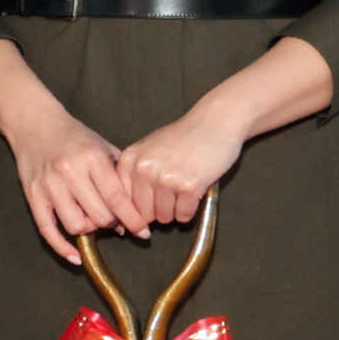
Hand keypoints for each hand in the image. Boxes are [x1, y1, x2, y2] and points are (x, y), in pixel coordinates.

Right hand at [6, 115, 148, 263]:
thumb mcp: (103, 146)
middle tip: (115, 220)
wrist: (34, 123)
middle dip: (112, 223)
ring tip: (93, 221)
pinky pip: (47, 230)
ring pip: (76, 225)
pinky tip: (76, 256)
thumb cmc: (75, 137)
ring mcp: (49, 184)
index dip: (133, 220)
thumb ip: (121, 176)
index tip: (144, 232)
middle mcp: (70, 172)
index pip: (117, 199)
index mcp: (92, 158)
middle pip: (98, 216)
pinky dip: (62, 247)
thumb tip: (134, 215)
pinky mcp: (33, 195)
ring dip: (89, 230)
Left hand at [119, 104, 246, 227]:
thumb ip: (135, 173)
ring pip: (164, 217)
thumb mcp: (148, 148)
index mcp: (130, 160)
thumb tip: (129, 210)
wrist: (215, 122)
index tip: (147, 212)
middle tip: (170, 198)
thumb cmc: (183, 136)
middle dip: (157, 212)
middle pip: (144, 214)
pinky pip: (184, 215)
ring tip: (182, 192)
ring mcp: (166, 179)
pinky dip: (189, 211)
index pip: (124, 202)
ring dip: (175, 211)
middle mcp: (144, 170)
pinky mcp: (188, 187)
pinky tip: (194, 194)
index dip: (136, 211)